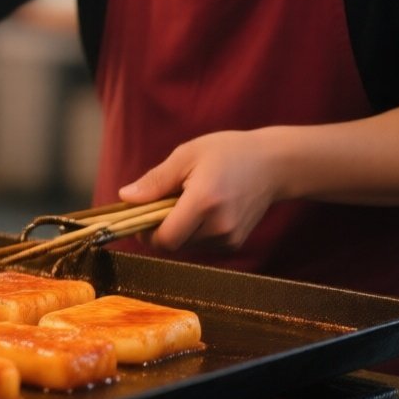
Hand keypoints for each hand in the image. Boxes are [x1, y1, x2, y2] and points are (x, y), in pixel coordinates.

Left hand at [118, 129, 289, 251]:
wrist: (273, 165)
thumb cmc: (227, 153)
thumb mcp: (187, 156)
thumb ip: (155, 180)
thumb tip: (126, 197)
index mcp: (204, 202)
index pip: (165, 239)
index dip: (146, 231)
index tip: (140, 213)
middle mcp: (219, 227)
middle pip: (173, 244)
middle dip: (160, 227)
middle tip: (164, 200)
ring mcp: (230, 238)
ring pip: (186, 246)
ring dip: (177, 229)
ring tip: (187, 200)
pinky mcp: (235, 243)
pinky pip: (201, 245)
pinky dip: (193, 231)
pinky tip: (203, 209)